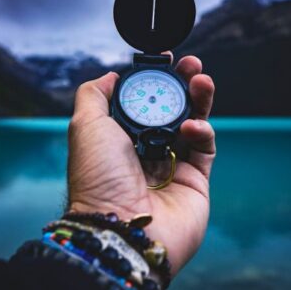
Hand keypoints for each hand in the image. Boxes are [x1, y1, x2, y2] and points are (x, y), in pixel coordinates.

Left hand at [67, 55, 215, 275]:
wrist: (120, 229)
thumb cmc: (98, 179)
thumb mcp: (85, 127)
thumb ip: (94, 95)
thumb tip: (110, 77)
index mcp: (122, 137)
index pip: (145, 101)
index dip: (156, 80)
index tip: (166, 60)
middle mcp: (147, 149)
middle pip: (173, 109)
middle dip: (183, 84)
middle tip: (192, 65)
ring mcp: (173, 164)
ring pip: (193, 124)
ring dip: (200, 100)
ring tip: (202, 80)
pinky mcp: (195, 179)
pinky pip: (205, 147)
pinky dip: (202, 131)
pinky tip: (192, 127)